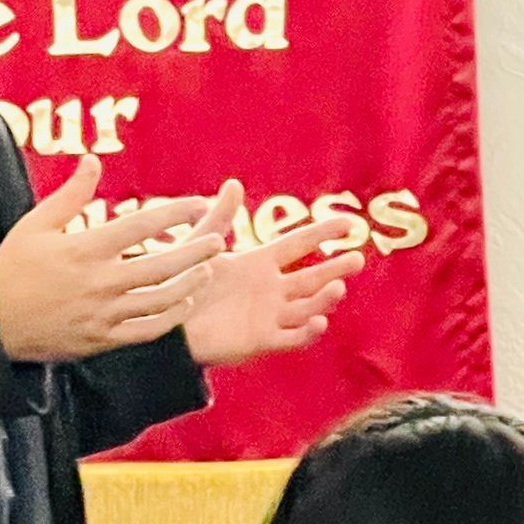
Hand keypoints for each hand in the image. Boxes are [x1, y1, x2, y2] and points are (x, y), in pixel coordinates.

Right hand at [0, 158, 223, 363]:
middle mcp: (99, 283)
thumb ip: (70, 195)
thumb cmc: (13, 269)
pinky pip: (147, 329)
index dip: (175, 213)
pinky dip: (171, 316)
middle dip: (195, 251)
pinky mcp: (103, 339)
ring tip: (206, 268)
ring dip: (189, 283)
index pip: (140, 226)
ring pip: (160, 300)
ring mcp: (103, 314)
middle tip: (218, 240)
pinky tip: (184, 301)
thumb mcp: (34, 225)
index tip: (198, 204)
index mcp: (84, 250)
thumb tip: (93, 161)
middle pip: (161, 265)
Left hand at [182, 201, 366, 366]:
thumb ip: (220, 217)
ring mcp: (270, 315)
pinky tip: (319, 321)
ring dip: (324, 298)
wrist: (166, 325)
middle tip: (357, 259)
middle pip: (311, 277)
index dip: (323, 232)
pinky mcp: (261, 341)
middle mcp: (271, 289)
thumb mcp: (201, 246)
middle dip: (334, 269)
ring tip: (338, 287)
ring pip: (307, 306)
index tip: (349, 221)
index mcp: (259, 263)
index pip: (298, 244)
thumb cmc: (182, 283)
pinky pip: (291, 337)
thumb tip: (234, 183)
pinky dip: (307, 332)